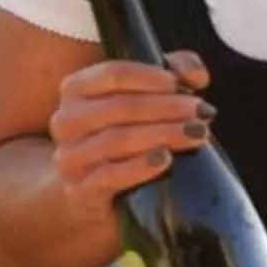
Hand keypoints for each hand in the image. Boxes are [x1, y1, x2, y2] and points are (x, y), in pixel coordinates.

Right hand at [47, 50, 211, 217]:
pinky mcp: (79, 192)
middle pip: (119, 107)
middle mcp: (65, 121)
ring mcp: (69, 158)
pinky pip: (108, 177)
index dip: (149, 77)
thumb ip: (174, 73)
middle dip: (166, 108)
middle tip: (201, 112)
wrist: (98, 190)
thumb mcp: (147, 96)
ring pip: (117, 140)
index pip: (112, 74)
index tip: (178, 84)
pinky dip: (139, 167)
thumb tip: (197, 76)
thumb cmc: (126, 130)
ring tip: (197, 134)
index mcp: (76, 89)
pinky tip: (165, 159)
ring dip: (163, 134)